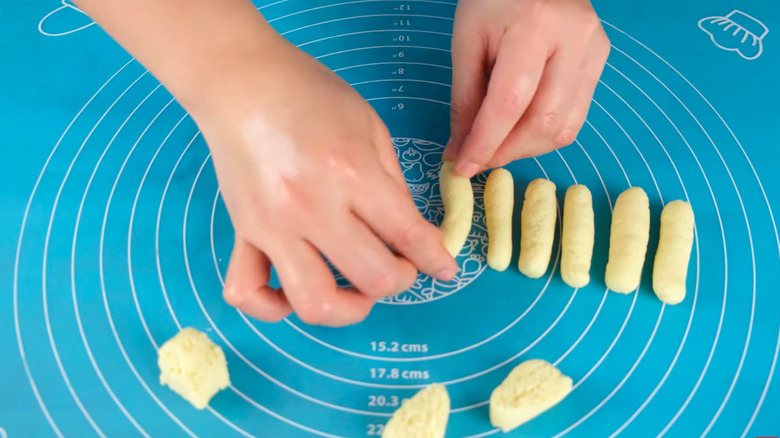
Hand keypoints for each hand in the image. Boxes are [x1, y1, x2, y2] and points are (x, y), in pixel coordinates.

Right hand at [192, 37, 456, 326]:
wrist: (239, 81)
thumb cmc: (310, 95)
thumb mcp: (370, 126)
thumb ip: (392, 184)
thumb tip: (409, 234)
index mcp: (352, 173)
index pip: (408, 236)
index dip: (436, 260)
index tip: (444, 269)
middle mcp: (312, 208)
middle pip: (373, 278)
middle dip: (401, 280)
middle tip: (401, 265)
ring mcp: (272, 227)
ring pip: (315, 304)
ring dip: (348, 309)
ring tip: (356, 290)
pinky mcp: (242, 234)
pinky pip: (248, 293)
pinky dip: (274, 307)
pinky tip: (293, 292)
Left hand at [444, 0, 609, 176]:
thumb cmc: (492, 1)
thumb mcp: (467, 42)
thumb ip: (464, 99)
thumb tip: (460, 151)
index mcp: (534, 27)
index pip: (510, 102)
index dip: (485, 143)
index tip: (463, 167)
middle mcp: (574, 40)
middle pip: (543, 121)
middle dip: (506, 151)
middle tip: (477, 160)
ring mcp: (593, 52)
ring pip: (564, 127)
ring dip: (525, 148)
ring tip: (497, 145)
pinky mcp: (600, 62)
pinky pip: (575, 118)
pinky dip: (544, 135)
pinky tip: (520, 130)